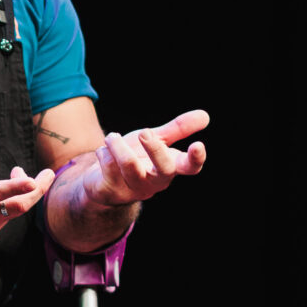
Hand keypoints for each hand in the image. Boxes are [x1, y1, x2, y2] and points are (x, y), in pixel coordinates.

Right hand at [0, 114, 54, 240]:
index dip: (16, 186)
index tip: (32, 179)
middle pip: (19, 206)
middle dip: (38, 189)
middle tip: (48, 173)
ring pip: (15, 210)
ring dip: (23, 192)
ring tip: (18, 171)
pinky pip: (7, 217)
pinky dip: (11, 202)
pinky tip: (1, 191)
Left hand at [82, 109, 208, 206]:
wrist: (101, 180)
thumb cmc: (134, 157)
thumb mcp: (156, 140)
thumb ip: (178, 129)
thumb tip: (205, 115)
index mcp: (169, 168)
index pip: (189, 168)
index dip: (196, 159)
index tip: (198, 144)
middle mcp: (154, 182)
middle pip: (164, 169)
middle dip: (155, 149)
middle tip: (144, 132)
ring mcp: (133, 189)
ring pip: (130, 166)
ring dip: (119, 145)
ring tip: (112, 137)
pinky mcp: (111, 191)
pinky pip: (108, 167)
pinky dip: (104, 152)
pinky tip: (103, 152)